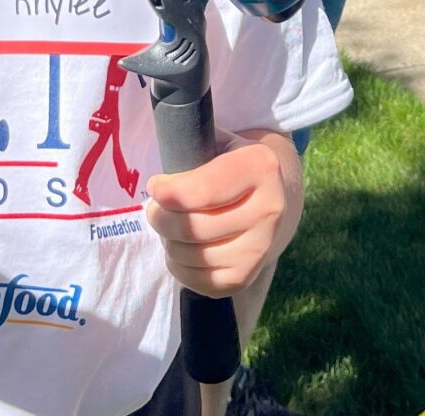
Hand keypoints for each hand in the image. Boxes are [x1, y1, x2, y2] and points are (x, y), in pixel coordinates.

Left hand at [144, 131, 299, 297]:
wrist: (267, 197)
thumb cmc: (229, 167)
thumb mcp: (216, 145)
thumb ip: (190, 154)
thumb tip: (158, 187)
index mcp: (261, 167)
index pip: (202, 190)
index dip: (167, 192)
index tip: (155, 186)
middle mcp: (269, 210)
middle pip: (192, 227)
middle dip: (161, 217)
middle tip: (156, 208)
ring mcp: (260, 248)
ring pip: (191, 255)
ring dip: (168, 242)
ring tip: (171, 226)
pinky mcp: (246, 277)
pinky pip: (197, 280)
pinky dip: (178, 266)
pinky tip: (182, 248)